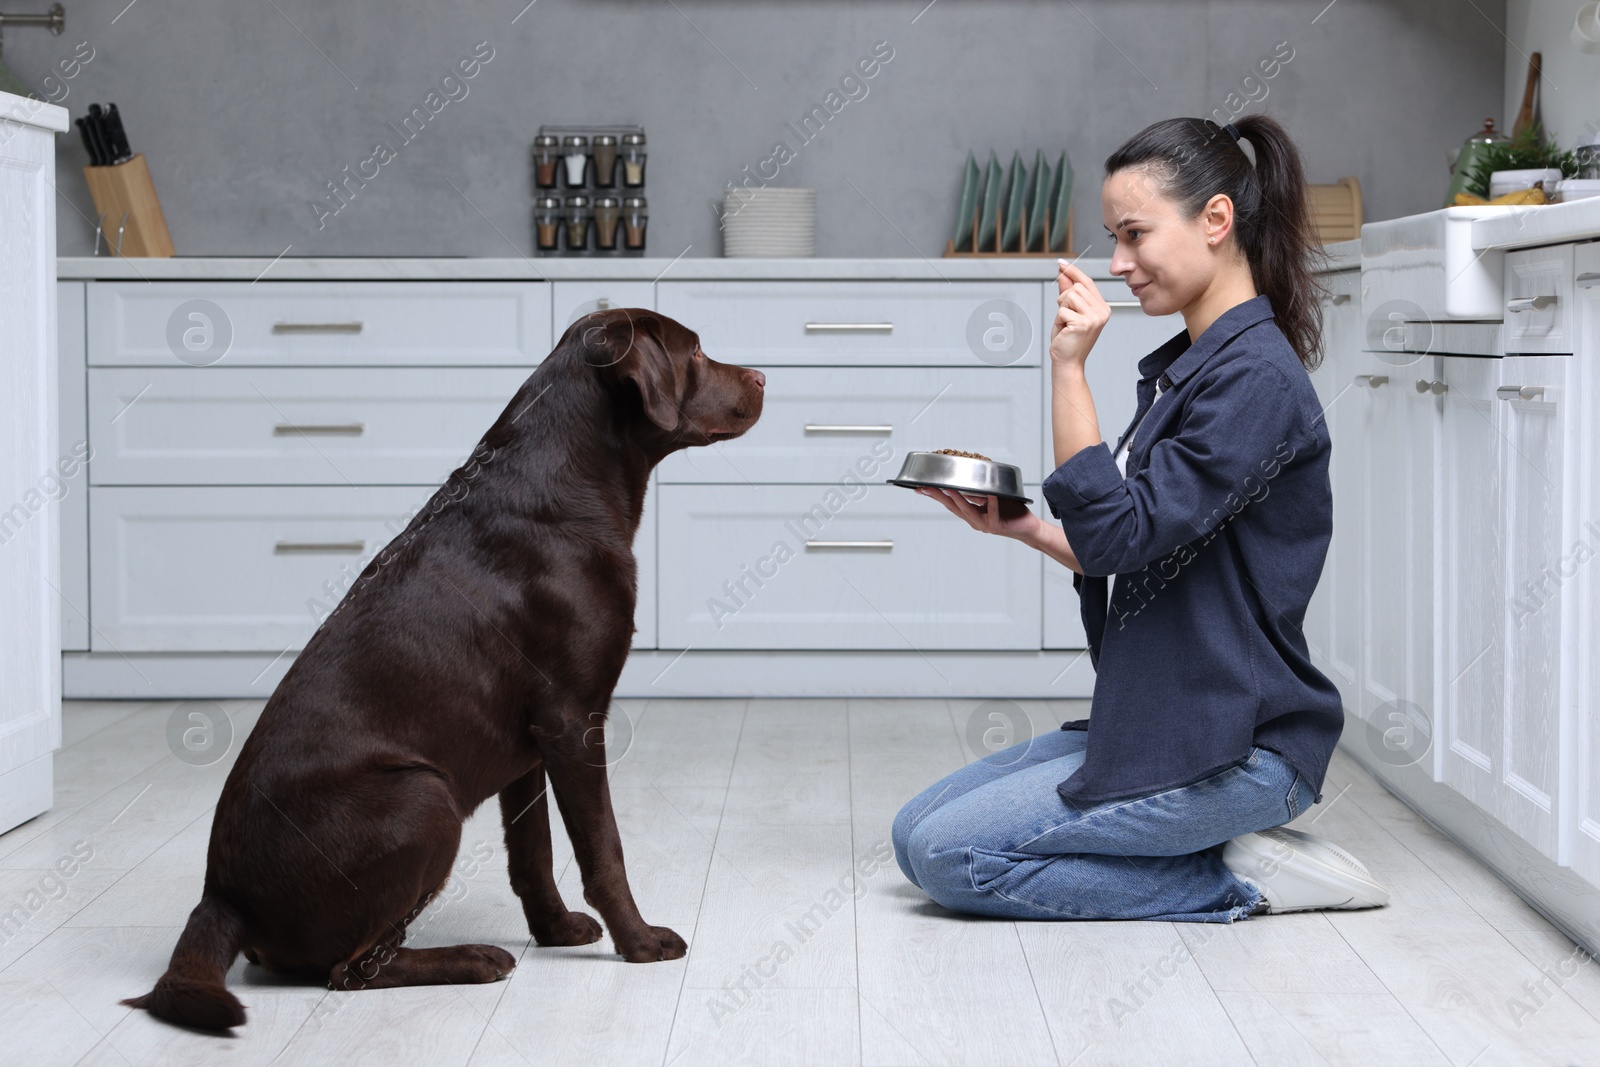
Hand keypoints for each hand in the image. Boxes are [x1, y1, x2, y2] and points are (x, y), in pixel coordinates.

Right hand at [915, 487, 1040, 540]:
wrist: (1027, 528)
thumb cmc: (1010, 513)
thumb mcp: (990, 500)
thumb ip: (978, 495)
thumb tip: (966, 482)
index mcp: (971, 515)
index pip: (949, 504)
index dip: (935, 496)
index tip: (921, 488)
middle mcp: (974, 521)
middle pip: (953, 507)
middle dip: (939, 497)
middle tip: (926, 487)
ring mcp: (984, 524)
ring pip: (968, 510)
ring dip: (958, 499)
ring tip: (949, 488)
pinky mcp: (997, 526)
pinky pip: (992, 512)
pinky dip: (991, 503)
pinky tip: (990, 494)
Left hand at [1051, 259, 1110, 366]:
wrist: (1068, 362)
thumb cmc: (1068, 340)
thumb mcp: (1068, 312)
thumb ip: (1067, 292)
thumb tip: (1063, 272)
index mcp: (1102, 307)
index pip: (1087, 282)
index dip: (1073, 271)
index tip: (1061, 262)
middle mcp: (1102, 311)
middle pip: (1077, 286)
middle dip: (1064, 299)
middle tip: (1065, 316)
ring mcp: (1095, 317)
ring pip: (1070, 295)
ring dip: (1061, 309)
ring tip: (1066, 323)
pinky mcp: (1084, 323)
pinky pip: (1063, 309)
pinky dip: (1058, 319)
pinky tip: (1064, 330)